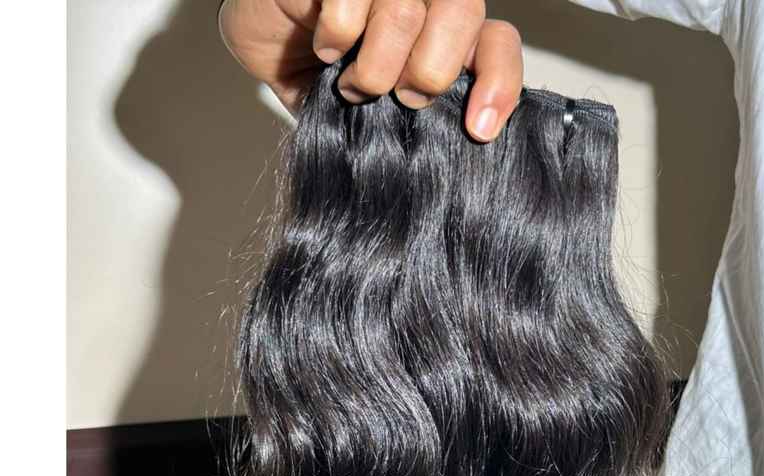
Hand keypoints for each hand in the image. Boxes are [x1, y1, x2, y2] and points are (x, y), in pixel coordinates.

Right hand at [219, 0, 522, 141]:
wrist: (264, 39)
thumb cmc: (322, 76)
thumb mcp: (375, 113)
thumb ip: (413, 126)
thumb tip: (447, 171)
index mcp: (446, 31)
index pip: (497, 42)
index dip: (499, 82)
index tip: (478, 129)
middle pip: (463, 12)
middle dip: (428, 72)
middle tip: (397, 96)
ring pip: (407, 9)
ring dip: (374, 65)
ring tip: (350, 81)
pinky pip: (352, 2)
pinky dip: (335, 36)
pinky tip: (324, 47)